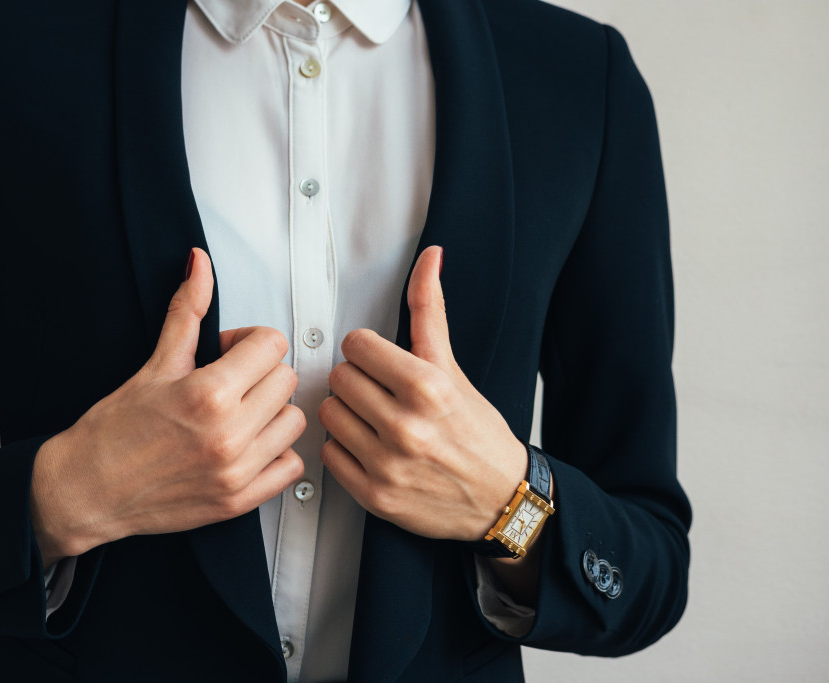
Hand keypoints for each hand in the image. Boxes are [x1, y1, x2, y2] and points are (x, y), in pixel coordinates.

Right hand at [30, 248, 305, 566]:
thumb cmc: (113, 431)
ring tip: (239, 413)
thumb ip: (187, 311)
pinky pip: (291, 467)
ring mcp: (237, 471)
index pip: (271, 345)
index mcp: (208, 394)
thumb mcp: (154, 364)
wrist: (86, 490)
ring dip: (272, 412)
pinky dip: (276, 454)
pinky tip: (248, 445)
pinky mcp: (239, 500)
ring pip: (294, 421)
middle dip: (259, 373)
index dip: (248, 341)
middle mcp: (229, 434)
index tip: (228, 352)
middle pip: (285, 379)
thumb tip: (199, 265)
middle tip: (229, 381)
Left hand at [318, 245, 527, 541]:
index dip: (368, 351)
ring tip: (372, 419)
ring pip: (328, 414)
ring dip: (346, 413)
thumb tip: (429, 258)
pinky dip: (344, 450)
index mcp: (426, 387)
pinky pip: (328, 455)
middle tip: (379, 392)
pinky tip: (369, 447)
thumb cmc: (476, 431)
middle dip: (357, 380)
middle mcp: (406, 427)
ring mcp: (388, 464)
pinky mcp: (374, 496)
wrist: (500, 498)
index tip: (381, 363)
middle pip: (339, 378)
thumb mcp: (453, 367)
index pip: (356, 345)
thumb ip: (430, 311)